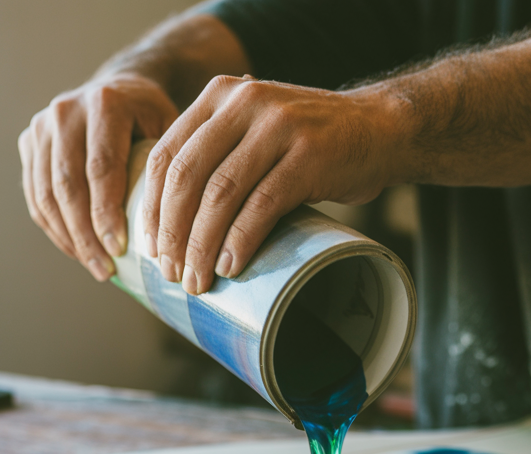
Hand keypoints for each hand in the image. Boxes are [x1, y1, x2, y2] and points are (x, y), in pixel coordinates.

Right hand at [19, 73, 177, 280]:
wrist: (120, 89)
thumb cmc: (153, 119)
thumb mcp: (170, 131)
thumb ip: (168, 167)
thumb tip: (173, 227)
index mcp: (106, 102)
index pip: (101, 168)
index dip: (106, 213)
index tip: (119, 250)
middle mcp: (66, 109)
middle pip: (68, 184)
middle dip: (85, 234)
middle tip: (105, 270)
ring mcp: (42, 125)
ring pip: (46, 193)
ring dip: (69, 237)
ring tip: (94, 266)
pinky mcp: (29, 141)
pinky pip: (35, 195)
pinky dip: (54, 228)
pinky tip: (76, 250)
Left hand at [142, 75, 400, 293]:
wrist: (381, 127)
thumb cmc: (310, 142)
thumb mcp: (255, 131)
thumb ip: (217, 157)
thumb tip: (170, 226)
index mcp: (220, 96)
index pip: (167, 155)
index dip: (152, 208)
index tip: (149, 249)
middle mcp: (244, 102)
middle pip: (188, 177)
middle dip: (173, 233)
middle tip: (170, 273)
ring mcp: (278, 126)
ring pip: (220, 194)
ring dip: (202, 245)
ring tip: (198, 280)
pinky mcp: (309, 155)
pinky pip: (262, 204)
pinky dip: (241, 241)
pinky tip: (231, 266)